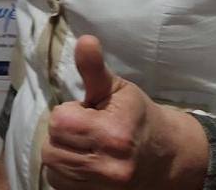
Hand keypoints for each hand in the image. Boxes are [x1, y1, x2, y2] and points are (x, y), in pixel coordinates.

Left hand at [41, 36, 206, 189]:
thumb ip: (94, 68)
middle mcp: (108, 166)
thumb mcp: (117, 88)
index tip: (86, 112)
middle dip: (63, 134)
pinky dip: (65, 171)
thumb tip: (85, 40)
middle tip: (85, 128)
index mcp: (113, 134)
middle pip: (51, 147)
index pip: (60, 122)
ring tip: (83, 144)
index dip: (68, 113)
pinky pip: (59, 184)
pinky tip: (83, 160)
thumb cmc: (136, 116)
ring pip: (53, 167)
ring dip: (61, 153)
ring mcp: (103, 187)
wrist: (163, 157)